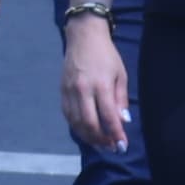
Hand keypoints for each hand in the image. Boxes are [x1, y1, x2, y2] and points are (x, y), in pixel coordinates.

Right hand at [59, 14, 130, 151]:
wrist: (83, 37)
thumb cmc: (106, 55)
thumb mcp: (120, 75)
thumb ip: (120, 99)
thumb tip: (122, 121)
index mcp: (100, 85)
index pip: (108, 116)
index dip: (116, 134)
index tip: (122, 145)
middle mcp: (82, 90)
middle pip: (89, 123)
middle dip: (101, 139)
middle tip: (111, 147)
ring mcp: (69, 91)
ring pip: (76, 122)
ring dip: (88, 136)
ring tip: (99, 143)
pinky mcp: (62, 91)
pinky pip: (68, 115)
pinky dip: (76, 126)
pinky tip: (85, 131)